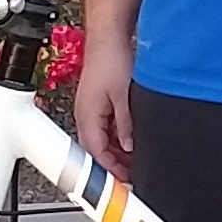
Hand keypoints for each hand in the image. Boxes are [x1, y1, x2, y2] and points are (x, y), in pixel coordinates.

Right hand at [74, 35, 135, 178]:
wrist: (109, 36)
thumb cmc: (111, 59)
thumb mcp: (124, 96)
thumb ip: (126, 124)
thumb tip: (130, 147)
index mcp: (87, 116)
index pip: (95, 154)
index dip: (109, 171)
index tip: (121, 184)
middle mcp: (86, 115)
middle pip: (97, 151)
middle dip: (114, 166)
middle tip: (132, 178)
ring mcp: (91, 109)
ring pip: (102, 141)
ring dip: (117, 153)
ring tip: (135, 163)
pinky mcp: (98, 102)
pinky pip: (106, 129)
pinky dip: (118, 139)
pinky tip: (132, 143)